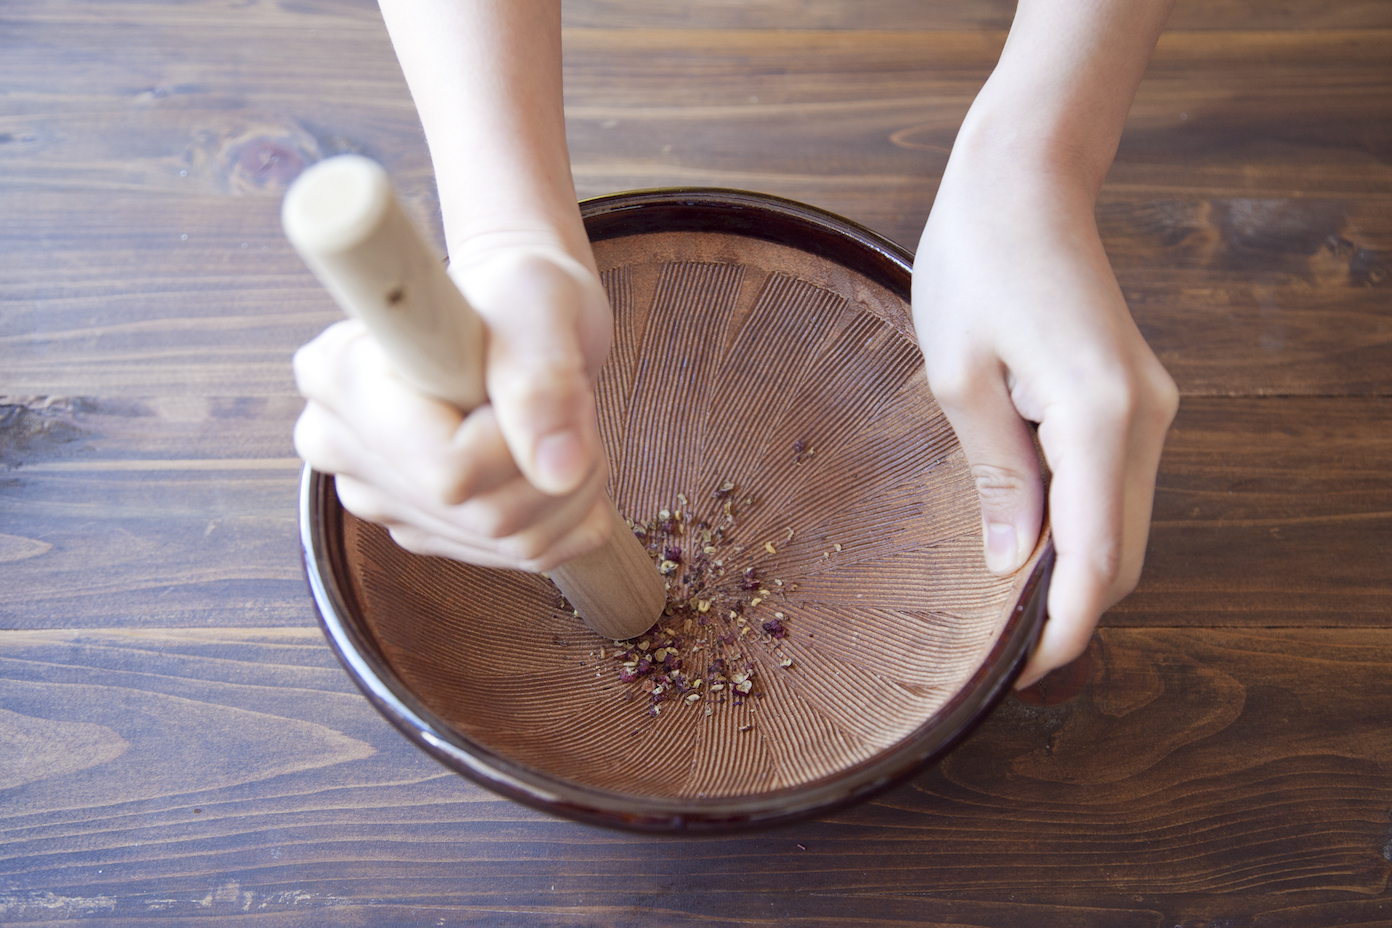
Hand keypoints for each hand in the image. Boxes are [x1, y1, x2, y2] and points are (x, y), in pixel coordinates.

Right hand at [293, 246, 616, 570]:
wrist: (518, 317)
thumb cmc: (515, 293)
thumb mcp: (536, 304)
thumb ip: (542, 380)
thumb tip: (559, 471)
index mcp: (339, 376)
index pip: (449, 471)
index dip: (517, 440)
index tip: (527, 380)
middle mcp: (341, 446)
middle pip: (483, 516)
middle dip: (559, 465)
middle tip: (567, 400)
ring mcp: (381, 497)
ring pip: (513, 542)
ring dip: (572, 488)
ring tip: (561, 422)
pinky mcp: (423, 529)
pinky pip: (525, 556)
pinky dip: (569, 513)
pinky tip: (557, 460)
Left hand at [913, 164, 1177, 689]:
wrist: (1025, 181)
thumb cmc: (977, 263)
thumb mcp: (959, 378)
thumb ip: (996, 478)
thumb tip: (1010, 565)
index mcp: (1100, 416)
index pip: (1096, 559)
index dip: (1063, 630)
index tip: (1022, 676)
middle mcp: (1146, 418)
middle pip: (1120, 554)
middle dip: (1068, 611)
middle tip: (998, 652)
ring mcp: (1150, 407)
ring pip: (1121, 525)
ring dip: (1072, 571)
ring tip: (1001, 606)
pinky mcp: (1134, 397)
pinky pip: (1114, 487)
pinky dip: (1078, 528)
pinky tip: (1025, 541)